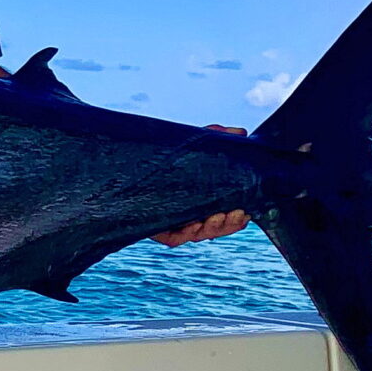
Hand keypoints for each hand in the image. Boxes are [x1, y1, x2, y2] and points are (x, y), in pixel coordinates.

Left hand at [152, 125, 250, 244]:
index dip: (238, 219)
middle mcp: (190, 216)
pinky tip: (194, 224)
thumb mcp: (192, 145)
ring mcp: (173, 223)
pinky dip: (187, 234)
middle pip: (215, 229)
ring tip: (217, 216)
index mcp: (203, 202)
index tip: (246, 210)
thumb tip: (239, 132)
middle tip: (235, 213)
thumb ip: (215, 137)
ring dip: (212, 228)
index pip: (226, 217)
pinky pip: (175, 238)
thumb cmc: (165, 156)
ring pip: (198, 234)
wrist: (126, 164)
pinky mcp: (155, 229)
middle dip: (229, 224)